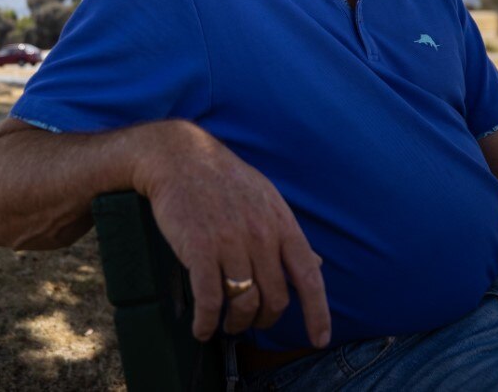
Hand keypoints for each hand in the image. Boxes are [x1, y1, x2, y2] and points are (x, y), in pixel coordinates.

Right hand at [131, 121, 330, 347]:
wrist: (178, 158)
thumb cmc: (223, 179)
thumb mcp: (266, 198)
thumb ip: (288, 235)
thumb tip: (316, 265)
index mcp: (281, 223)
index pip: (309, 276)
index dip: (318, 312)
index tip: (319, 339)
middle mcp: (261, 235)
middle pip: (275, 298)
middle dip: (264, 320)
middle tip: (250, 322)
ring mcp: (231, 243)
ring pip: (244, 303)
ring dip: (235, 324)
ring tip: (225, 326)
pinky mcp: (200, 249)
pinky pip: (209, 299)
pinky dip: (206, 322)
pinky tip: (201, 329)